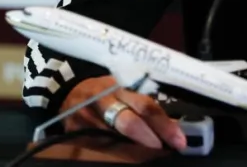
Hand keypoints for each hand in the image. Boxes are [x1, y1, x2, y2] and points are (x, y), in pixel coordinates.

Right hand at [59, 76, 186, 150]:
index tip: (179, 140)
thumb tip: (171, 125)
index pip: (145, 105)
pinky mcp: (75, 132)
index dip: (163, 124)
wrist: (68, 93)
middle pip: (128, 121)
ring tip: (149, 156)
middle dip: (148, 138)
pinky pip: (98, 146)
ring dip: (133, 150)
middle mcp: (103, 100)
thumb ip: (144, 105)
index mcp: (120, 86)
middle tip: (165, 149)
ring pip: (113, 139)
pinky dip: (114, 154)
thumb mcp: (123, 89)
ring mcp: (87, 117)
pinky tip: (125, 159)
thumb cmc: (104, 91)